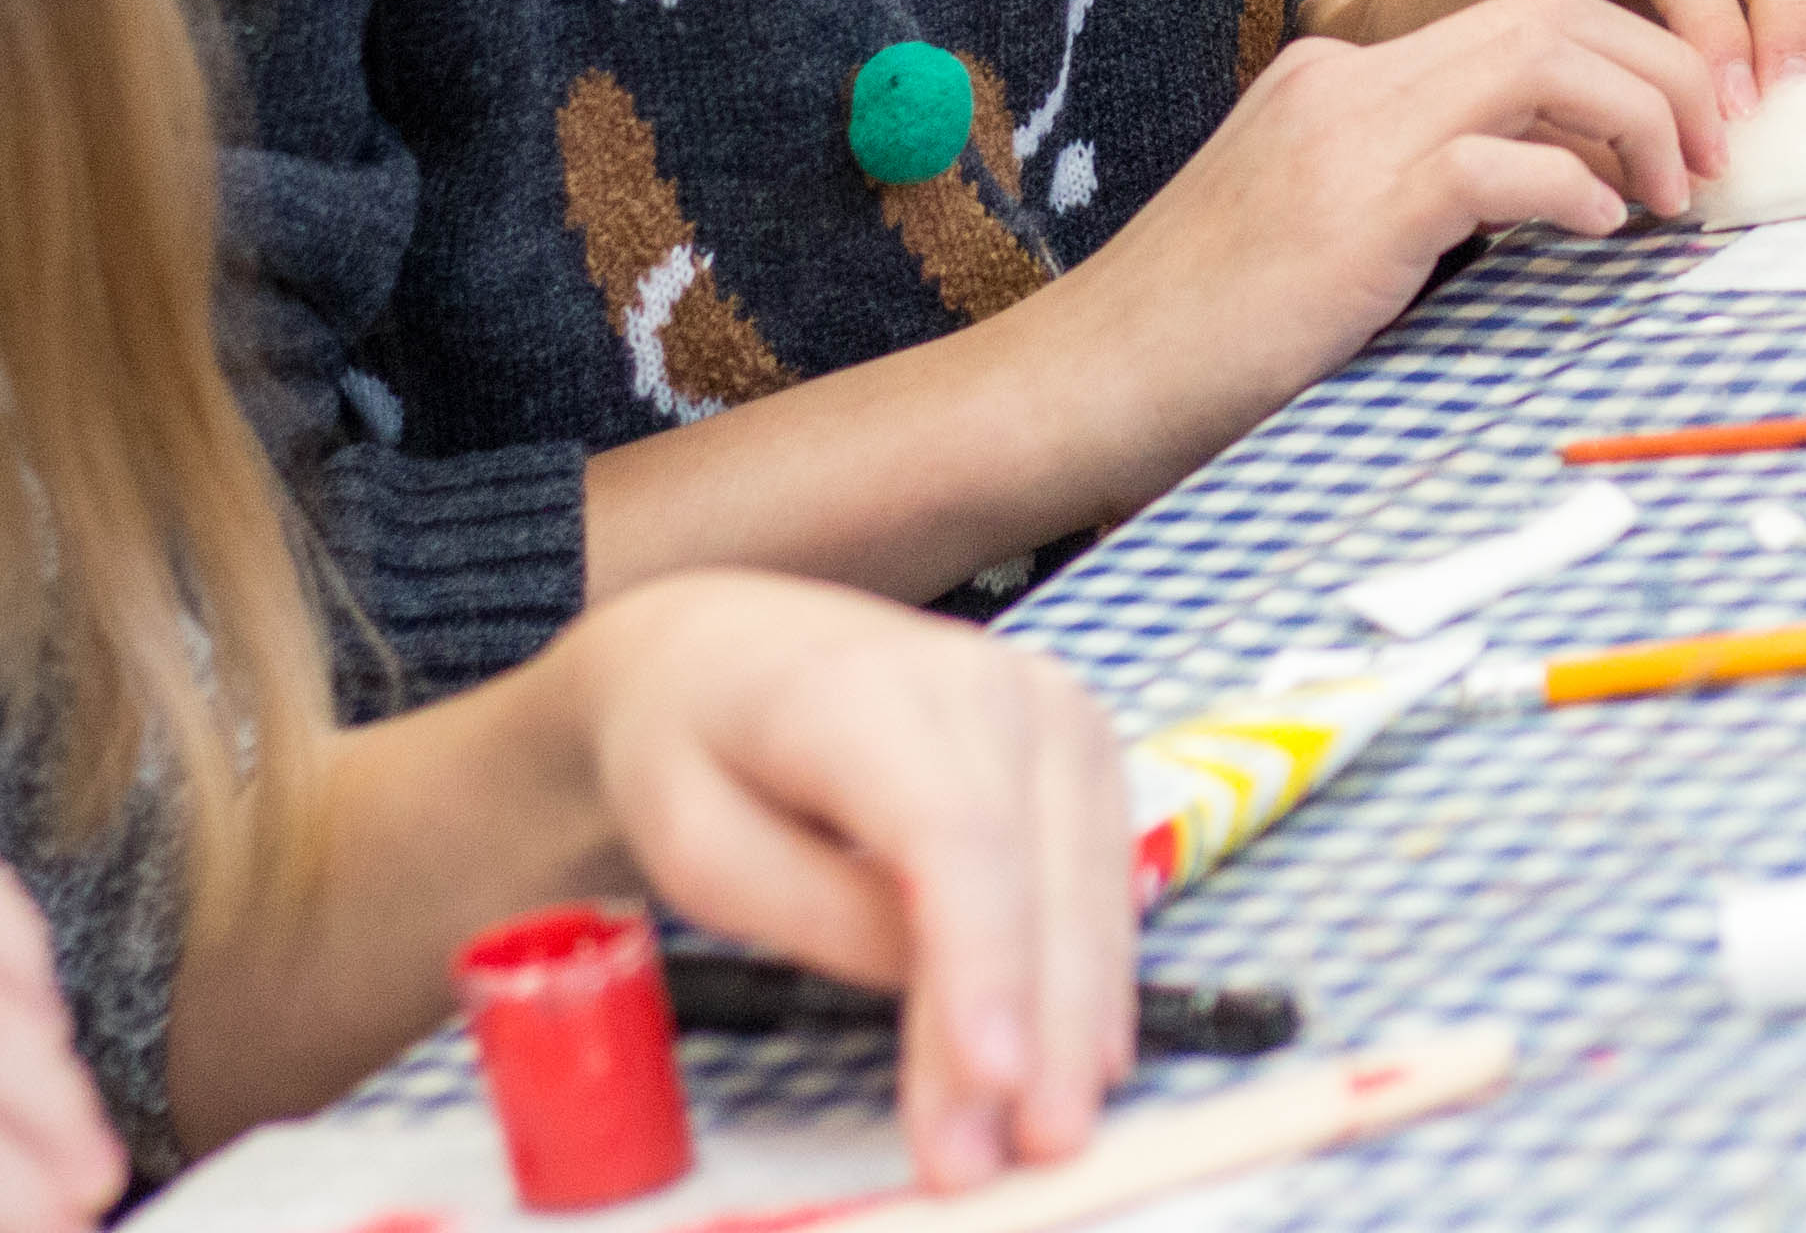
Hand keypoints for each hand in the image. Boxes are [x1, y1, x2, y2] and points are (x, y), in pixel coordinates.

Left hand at [563, 576, 1130, 1190]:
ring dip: (1076, 1016)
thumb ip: (819, 916)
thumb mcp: (699, 846)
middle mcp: (986, 682)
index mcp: (864, 690)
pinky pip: (1106, 870)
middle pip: (1036, 871)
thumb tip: (937, 985)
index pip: (952, 835)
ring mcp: (1051, 705)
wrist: (730, 652)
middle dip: (1033, 1026)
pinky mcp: (1083, 742)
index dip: (982, 961)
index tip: (992, 1076)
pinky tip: (1085, 1055)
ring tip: (1049, 1130)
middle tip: (1014, 1154)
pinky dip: (1095, 971)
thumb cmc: (700, 751)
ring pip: (1091, 879)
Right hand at [1066, 0, 1723, 415]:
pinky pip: (1503, 161)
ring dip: (1644, 115)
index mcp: (1340, 80)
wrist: (1077, 389)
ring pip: (1548, 54)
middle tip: (1712, 156)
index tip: (1678, 140)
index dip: (1628, 59)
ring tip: (1678, 194)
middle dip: (1665, 67)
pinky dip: (1578, 185)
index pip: (1522, 15)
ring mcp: (1345, 137)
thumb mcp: (1319, 240)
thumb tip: (1554, 207)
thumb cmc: (1197, 342)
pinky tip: (1606, 233)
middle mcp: (1347, 82)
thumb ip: (1416, 200)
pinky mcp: (1352, 214)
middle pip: (1555, 9)